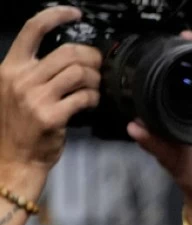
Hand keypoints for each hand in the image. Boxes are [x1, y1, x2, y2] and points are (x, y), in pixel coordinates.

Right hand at [0, 6, 101, 183]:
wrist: (14, 159)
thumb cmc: (20, 127)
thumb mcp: (16, 92)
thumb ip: (35, 72)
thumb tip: (70, 57)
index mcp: (10, 67)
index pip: (32, 29)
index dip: (56, 15)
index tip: (76, 13)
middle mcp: (20, 78)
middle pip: (67, 52)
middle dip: (90, 57)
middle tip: (98, 66)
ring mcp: (34, 97)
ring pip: (79, 73)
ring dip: (96, 79)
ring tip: (96, 88)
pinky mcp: (50, 116)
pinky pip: (84, 97)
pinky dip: (94, 98)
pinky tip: (92, 103)